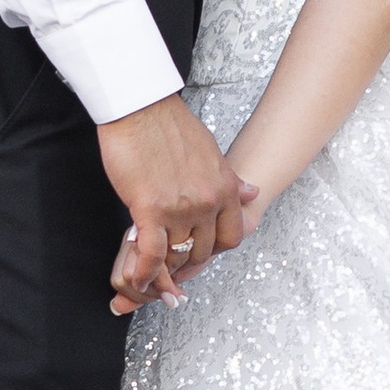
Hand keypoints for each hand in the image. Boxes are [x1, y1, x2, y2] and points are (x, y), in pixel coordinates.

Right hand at [99, 95, 254, 313]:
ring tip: (149, 282)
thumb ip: (229, 179)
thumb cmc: (169, 124)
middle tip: (169, 273)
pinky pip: (152, 254)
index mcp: (225, 188)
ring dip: (162, 273)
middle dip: (186, 266)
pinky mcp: (150, 210)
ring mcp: (181, 209)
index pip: (231, 236)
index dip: (214, 251)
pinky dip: (145, 272)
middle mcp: (208, 202)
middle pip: (203, 251)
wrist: (141, 107)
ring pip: (176, 256)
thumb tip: (250, 192)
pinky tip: (138, 280)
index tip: (199, 256)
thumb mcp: (211, 152)